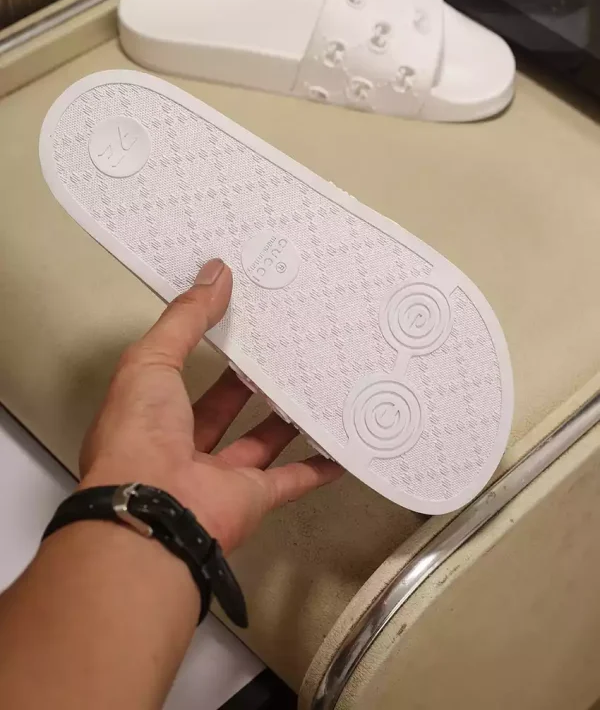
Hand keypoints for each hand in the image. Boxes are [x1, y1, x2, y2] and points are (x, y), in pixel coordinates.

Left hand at [79, 259, 341, 553]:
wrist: (154, 513)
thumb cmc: (140, 435)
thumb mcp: (151, 361)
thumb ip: (186, 318)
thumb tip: (216, 273)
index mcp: (150, 415)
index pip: (179, 373)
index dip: (204, 345)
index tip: (236, 317)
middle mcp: (182, 446)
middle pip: (222, 408)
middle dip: (248, 381)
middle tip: (280, 346)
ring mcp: (218, 476)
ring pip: (259, 442)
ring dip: (283, 419)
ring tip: (312, 383)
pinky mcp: (252, 499)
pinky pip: (290, 480)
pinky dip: (315, 467)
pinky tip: (336, 446)